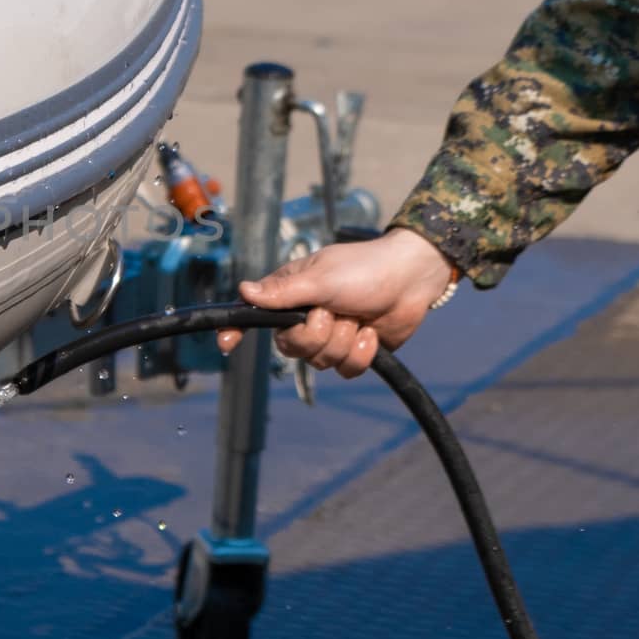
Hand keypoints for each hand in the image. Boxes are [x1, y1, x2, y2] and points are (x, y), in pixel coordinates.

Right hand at [216, 228, 454, 378]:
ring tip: (357, 317)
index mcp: (291, 294)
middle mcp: (305, 317)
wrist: (411, 279)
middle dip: (316, 335)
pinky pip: (346, 370)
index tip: (226, 343)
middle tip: (333, 312)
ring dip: (343, 340)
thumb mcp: (321, 278)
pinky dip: (361, 353)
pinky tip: (371, 333)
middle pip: (290, 348)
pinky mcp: (353, 351)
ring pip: (320, 362)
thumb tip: (243, 292)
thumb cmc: (364, 268)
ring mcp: (330, 336)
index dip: (238, 329)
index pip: (255, 315)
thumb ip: (283, 292)